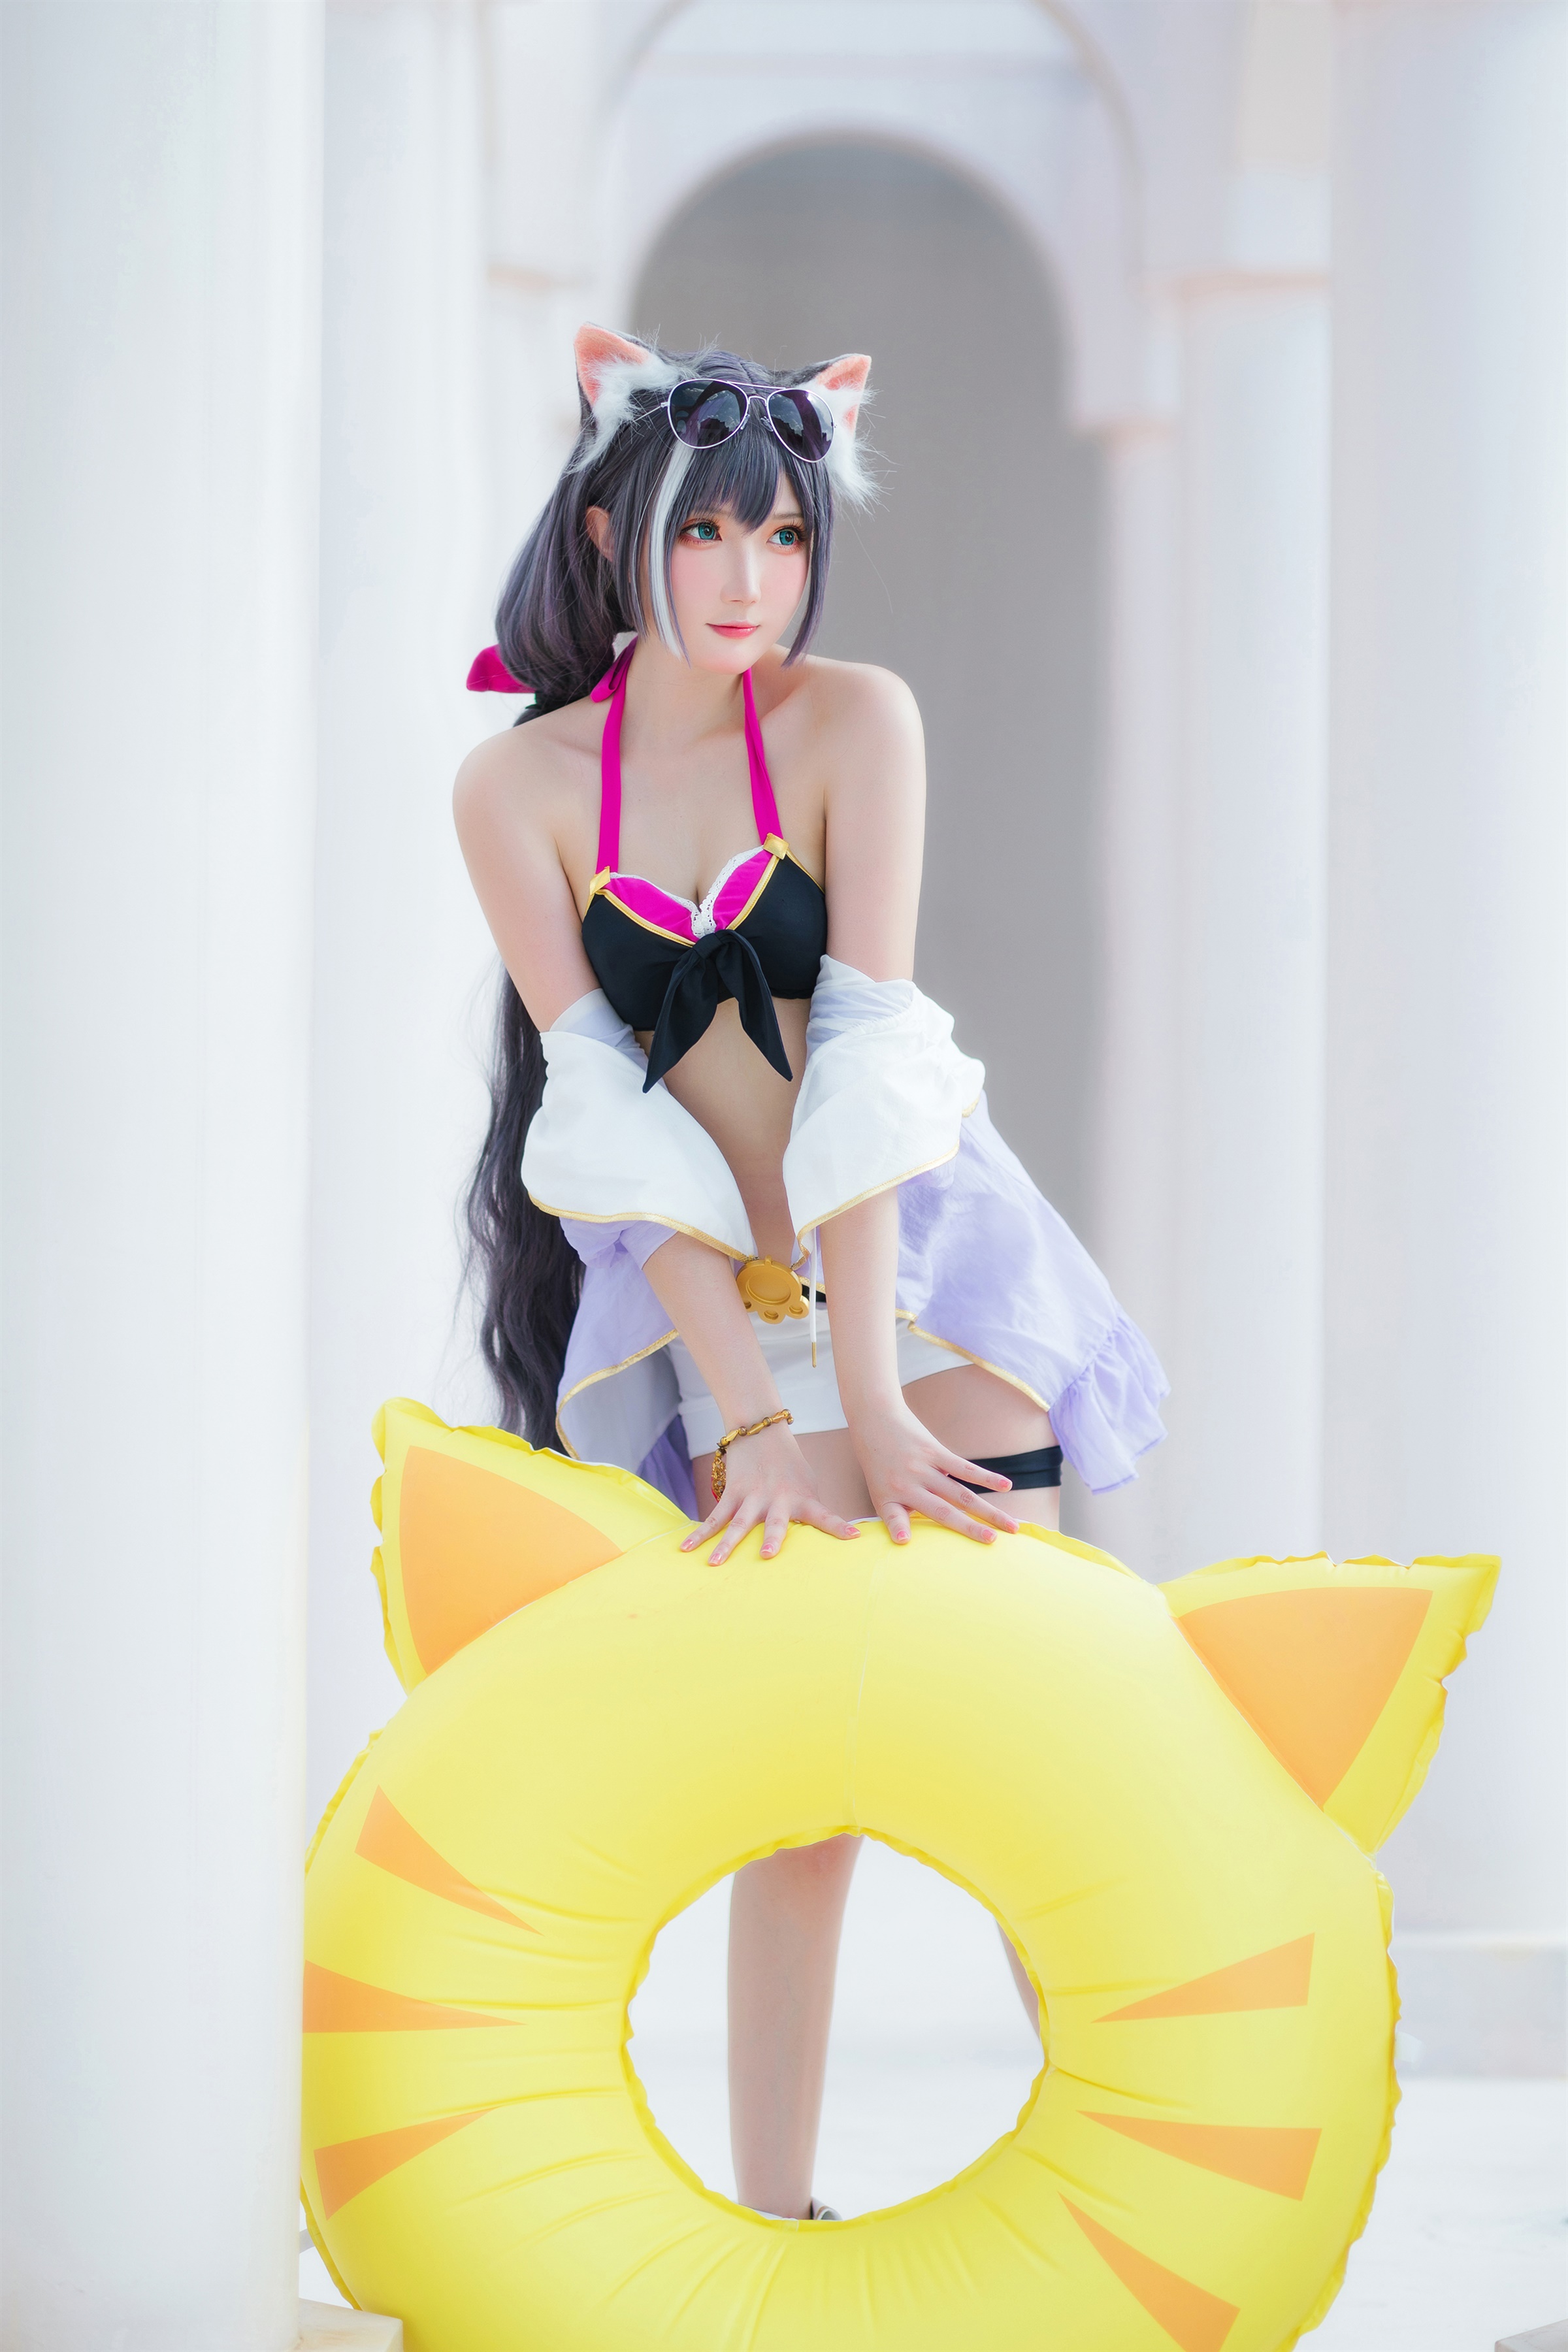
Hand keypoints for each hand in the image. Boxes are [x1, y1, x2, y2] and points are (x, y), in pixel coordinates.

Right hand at [679, 1424, 860, 1564]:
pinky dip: (699, 1533)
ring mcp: (752, 1497)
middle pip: (774, 1523)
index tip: (854, 1537)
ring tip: (714, 1564)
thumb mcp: (808, 1485)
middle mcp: (777, 1500)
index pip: (825, 1515)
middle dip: (772, 1539)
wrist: (762, 1431)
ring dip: (726, 1545)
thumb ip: (811, 1511)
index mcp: (802, 1499)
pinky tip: (685, 1548)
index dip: (839, 1527)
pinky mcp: (732, 1493)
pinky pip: (714, 1517)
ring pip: (736, 1524)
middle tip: (766, 1556)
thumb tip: (825, 1540)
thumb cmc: (790, 1467)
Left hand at [849, 1401, 1018, 1545]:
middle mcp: (908, 1484)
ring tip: (1011, 1525)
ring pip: (961, 1494)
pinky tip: (1006, 1486)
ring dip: (988, 1510)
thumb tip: (909, 1539)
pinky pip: (964, 1467)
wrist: (875, 1419)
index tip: (904, 1541)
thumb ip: (897, 1515)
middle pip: (944, 1511)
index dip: (899, 1529)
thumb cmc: (878, 1463)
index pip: (897, 1518)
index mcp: (890, 1497)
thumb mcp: (879, 1492)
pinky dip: (986, 1477)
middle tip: (994, 1543)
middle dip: (971, 1529)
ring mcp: (923, 1467)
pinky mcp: (935, 1451)